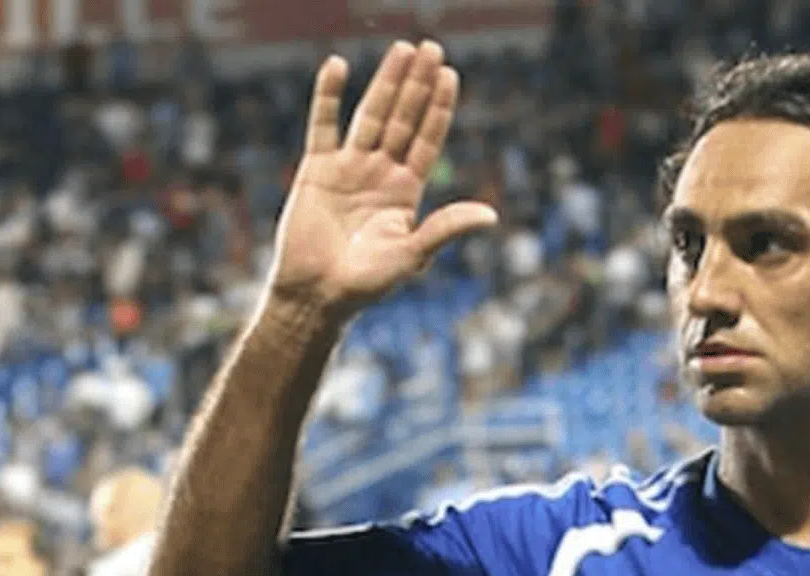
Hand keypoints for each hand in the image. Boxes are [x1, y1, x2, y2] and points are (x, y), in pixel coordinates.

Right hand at [268, 41, 498, 317]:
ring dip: (386, 82)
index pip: (428, 139)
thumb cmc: (368, 283)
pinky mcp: (317, 169)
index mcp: (407, 191)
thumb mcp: (414, 254)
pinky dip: (328, 96)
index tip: (451, 75)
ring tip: (402, 48)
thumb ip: (446, 228)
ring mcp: (349, 168)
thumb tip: (491, 216)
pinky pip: (323, 124)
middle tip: (431, 47)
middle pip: (404, 118)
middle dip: (418, 84)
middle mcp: (381, 173)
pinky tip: (338, 65)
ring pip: (371, 115)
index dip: (439, 108)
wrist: (318, 294)